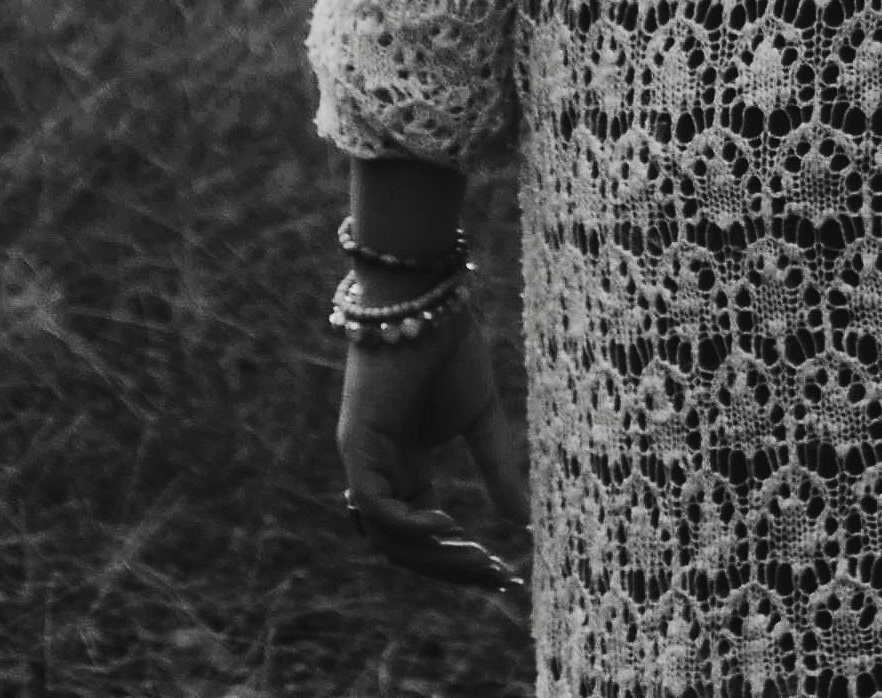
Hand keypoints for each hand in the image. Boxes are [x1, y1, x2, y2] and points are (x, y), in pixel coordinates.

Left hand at [334, 297, 528, 598]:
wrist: (426, 301)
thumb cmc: (450, 348)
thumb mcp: (482, 420)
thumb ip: (497, 469)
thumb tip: (524, 521)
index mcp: (406, 465)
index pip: (424, 532)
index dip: (461, 558)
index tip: (507, 574)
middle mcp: (380, 470)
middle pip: (407, 546)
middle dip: (453, 567)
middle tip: (500, 578)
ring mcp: (365, 460)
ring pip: (389, 536)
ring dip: (435, 554)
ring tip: (481, 557)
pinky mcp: (357, 443)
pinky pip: (375, 504)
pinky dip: (407, 523)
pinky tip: (445, 524)